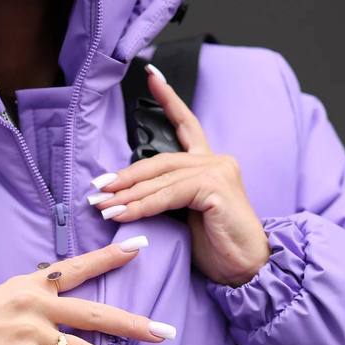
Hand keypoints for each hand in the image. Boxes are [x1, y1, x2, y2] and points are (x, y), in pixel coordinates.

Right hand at [0, 239, 174, 344]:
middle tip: (166, 333)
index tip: (140, 248)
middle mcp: (36, 306)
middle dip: (136, 326)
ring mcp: (32, 336)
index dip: (111, 258)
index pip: (78, 268)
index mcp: (31, 285)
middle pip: (98, 315)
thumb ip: (32, 299)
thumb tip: (59, 306)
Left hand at [88, 65, 270, 286]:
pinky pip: (170, 195)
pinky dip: (143, 206)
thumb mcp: (187, 218)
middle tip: (97, 189)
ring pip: (161, 178)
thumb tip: (129, 196)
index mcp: (210, 164)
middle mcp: (216, 161)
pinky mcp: (216, 188)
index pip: (187, 125)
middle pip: (161, 160)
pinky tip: (124, 215)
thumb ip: (168, 198)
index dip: (169, 100)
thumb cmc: (219, 248)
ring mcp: (218, 171)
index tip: (151, 75)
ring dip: (128, 195)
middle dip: (125, 175)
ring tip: (103, 206)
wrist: (247, 269)